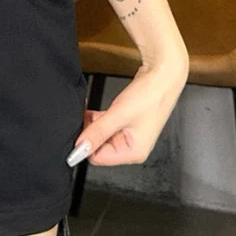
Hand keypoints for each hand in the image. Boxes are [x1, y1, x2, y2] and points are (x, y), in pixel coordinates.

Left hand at [67, 54, 188, 166]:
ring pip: (99, 135)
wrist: (161, 77)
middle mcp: (131, 147)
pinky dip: (96, 119)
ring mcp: (127, 135)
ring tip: (86, 112)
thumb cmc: (150, 97)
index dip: (84, 147)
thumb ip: (98, 131)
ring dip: (91, 125)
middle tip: (81, 119)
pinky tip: (90, 110)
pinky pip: (104, 126)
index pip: (99, 158)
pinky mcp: (124, 124)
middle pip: (98, 147)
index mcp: (133, 153)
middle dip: (88, 133)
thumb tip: (81, 146)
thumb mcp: (119, 115)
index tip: (74, 133)